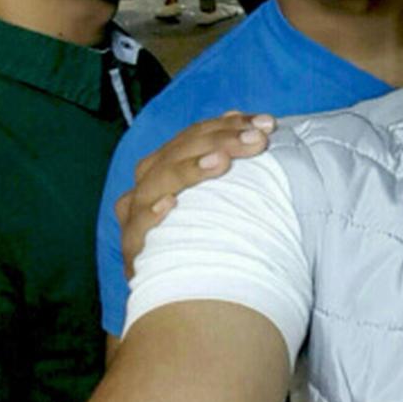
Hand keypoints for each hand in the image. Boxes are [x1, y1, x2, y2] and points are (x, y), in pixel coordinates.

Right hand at [117, 111, 275, 278]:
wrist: (176, 280)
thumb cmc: (204, 225)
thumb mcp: (216, 188)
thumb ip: (226, 153)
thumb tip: (249, 121)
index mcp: (167, 161)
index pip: (198, 134)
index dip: (231, 125)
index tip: (268, 124)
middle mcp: (150, 179)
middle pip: (182, 150)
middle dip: (223, 141)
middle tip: (258, 140)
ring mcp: (138, 210)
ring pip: (160, 180)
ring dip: (191, 169)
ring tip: (222, 162)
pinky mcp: (134, 244)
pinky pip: (139, 226)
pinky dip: (152, 214)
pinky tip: (171, 205)